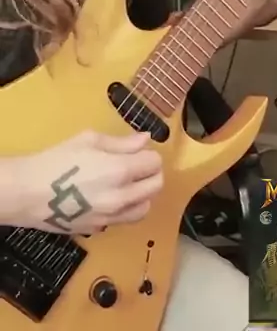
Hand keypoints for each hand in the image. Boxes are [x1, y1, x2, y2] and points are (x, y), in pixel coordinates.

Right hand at [11, 131, 162, 234]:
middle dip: (152, 173)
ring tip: (128, 184)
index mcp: (120, 171)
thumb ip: (122, 142)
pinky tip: (109, 198)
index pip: (154, 164)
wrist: (27, 193)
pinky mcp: (98, 229)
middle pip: (156, 187)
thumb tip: (145, 140)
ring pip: (144, 208)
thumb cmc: (56, 160)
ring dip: (143, 194)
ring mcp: (110, 217)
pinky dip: (124, 209)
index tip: (140, 151)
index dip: (150, 154)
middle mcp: (121, 198)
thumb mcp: (89, 141)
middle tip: (139, 165)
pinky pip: (122, 220)